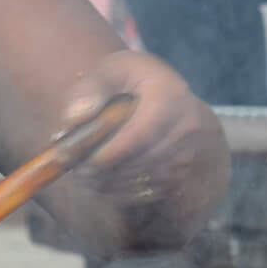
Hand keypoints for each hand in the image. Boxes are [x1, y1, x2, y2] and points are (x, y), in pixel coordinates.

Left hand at [57, 50, 228, 245]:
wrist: (176, 105)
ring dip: (111, 186)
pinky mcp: (186, 179)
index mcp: (170, 97)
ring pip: (145, 183)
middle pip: (140, 163)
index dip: (108, 154)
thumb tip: (76, 117)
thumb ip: (91, 88)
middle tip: (76, 172)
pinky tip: (105, 185)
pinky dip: (124, 195)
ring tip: (87, 177)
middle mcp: (188, 128)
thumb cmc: (136, 85)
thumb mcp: (115, 72)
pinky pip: (151, 195)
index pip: (138, 135)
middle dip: (103, 173)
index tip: (80, 161)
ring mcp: (191, 156)